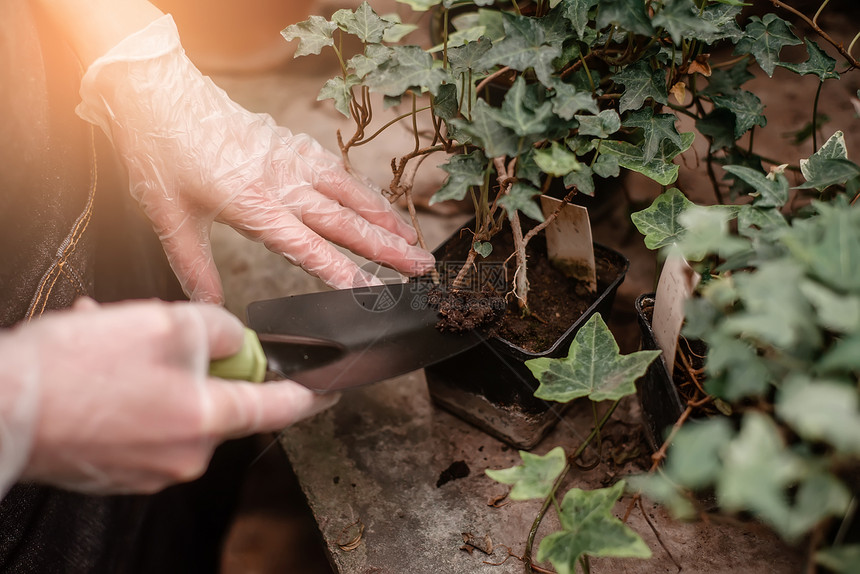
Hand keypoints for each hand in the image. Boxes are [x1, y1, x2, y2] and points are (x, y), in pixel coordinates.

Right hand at [1, 298, 337, 494]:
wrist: (1, 407)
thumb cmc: (76, 370)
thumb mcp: (165, 324)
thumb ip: (218, 330)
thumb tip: (231, 341)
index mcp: (207, 421)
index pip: (279, 408)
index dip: (310, 395)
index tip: (328, 390)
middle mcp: (185, 456)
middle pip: (219, 401)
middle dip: (197, 363)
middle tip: (162, 334)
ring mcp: (149, 469)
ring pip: (174, 405)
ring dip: (154, 371)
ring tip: (111, 343)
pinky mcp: (116, 471)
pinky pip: (142, 422)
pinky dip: (129, 392)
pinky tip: (96, 368)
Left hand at [76, 15, 433, 302]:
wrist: (159, 91)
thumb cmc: (161, 149)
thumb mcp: (169, 215)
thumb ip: (193, 265)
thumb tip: (208, 305)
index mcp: (251, 203)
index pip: (306, 246)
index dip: (341, 271)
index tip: (373, 292)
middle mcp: (280, 181)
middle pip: (344, 221)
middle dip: (386, 248)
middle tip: (419, 267)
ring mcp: (291, 159)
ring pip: (350, 193)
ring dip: (385, 218)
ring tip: (413, 239)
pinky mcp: (292, 143)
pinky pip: (338, 171)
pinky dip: (363, 190)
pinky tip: (377, 203)